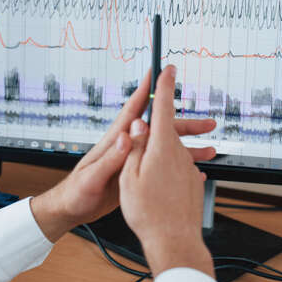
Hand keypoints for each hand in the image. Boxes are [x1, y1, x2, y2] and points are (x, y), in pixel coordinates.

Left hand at [31, 69, 216, 241]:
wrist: (72, 209)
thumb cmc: (77, 192)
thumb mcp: (93, 177)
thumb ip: (110, 158)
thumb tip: (126, 137)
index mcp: (115, 142)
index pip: (134, 110)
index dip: (146, 90)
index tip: (160, 72)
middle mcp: (127, 147)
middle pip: (159, 129)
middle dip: (183, 124)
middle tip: (207, 123)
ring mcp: (132, 160)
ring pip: (164, 148)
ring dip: (186, 147)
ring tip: (209, 150)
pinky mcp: (135, 173)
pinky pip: (162, 165)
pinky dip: (178, 166)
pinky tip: (193, 171)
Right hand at [118, 65, 215, 276]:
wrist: (173, 242)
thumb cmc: (146, 213)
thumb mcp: (128, 177)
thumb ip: (135, 149)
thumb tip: (139, 125)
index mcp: (160, 148)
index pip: (163, 108)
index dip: (165, 86)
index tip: (168, 68)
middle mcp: (177, 155)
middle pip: (172, 128)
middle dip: (168, 116)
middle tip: (170, 106)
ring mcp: (188, 170)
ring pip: (176, 150)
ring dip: (168, 148)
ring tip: (154, 162)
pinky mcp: (192, 184)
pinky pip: (181, 169)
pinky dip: (173, 169)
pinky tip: (164, 181)